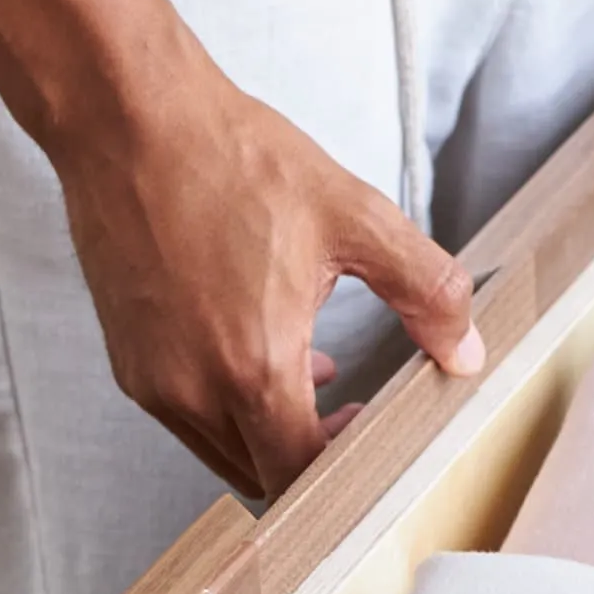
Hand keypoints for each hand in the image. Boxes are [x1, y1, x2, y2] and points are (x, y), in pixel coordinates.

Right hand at [45, 0, 482, 499]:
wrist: (127, 116)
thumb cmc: (231, 160)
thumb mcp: (355, 217)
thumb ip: (426, 291)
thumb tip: (466, 351)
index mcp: (252, 366)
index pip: (300, 476)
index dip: (345, 472)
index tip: (369, 434)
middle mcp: (191, 388)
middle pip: (261, 476)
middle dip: (311, 456)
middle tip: (352, 415)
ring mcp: (151, 379)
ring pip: (222, 449)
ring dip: (270, 429)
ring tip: (311, 371)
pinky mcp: (128, 360)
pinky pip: (188, 414)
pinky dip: (229, 402)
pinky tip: (258, 343)